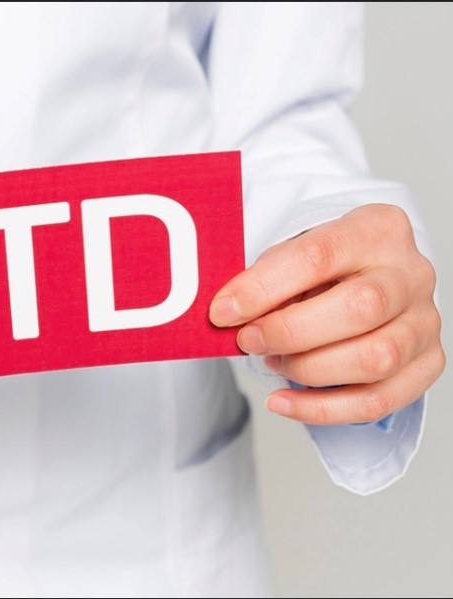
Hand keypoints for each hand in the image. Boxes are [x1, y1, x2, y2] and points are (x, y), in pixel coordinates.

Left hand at [210, 203, 443, 424]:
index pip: (319, 254)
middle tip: (249, 340)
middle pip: (360, 308)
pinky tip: (284, 401)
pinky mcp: (427, 364)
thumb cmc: (322, 270)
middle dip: (290, 332)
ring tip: (273, 361)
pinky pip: (378, 400)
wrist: (364, 280)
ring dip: (309, 369)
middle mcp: (410, 273)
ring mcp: (425, 321)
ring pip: (376, 358)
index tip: (223, 311)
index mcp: (376, 229)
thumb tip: (226, 313)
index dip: (264, 287)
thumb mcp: (291, 256)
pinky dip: (322, 409)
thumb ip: (264, 278)